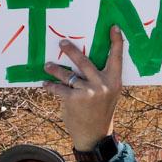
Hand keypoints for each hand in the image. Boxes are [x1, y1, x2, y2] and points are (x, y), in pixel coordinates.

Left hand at [43, 27, 124, 152]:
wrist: (94, 135)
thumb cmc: (100, 112)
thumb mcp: (108, 94)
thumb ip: (102, 78)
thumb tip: (84, 62)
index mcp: (114, 81)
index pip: (116, 57)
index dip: (116, 42)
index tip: (113, 27)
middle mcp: (103, 84)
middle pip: (85, 61)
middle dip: (71, 51)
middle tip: (61, 43)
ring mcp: (88, 91)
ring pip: (68, 75)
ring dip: (55, 69)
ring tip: (47, 65)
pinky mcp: (74, 99)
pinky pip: (59, 88)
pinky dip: (51, 86)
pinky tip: (45, 83)